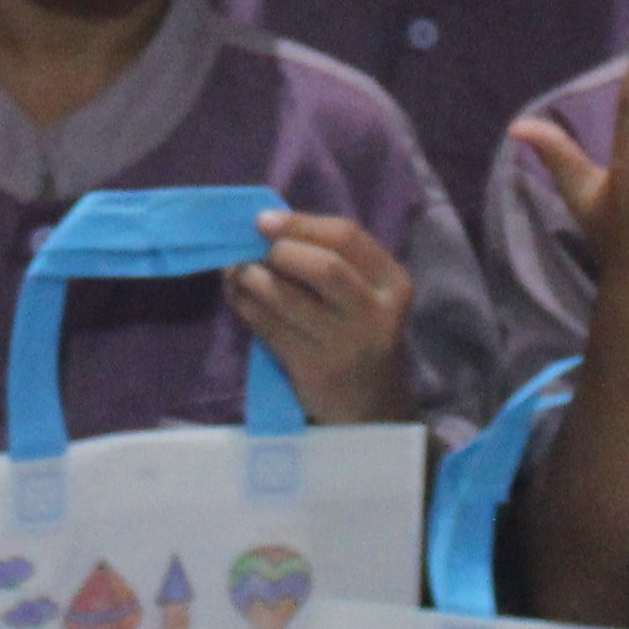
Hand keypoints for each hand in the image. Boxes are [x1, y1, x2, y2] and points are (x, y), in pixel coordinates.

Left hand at [232, 206, 421, 424]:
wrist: (373, 408)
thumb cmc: (359, 334)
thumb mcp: (364, 295)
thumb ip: (329, 259)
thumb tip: (264, 227)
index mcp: (392, 282)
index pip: (346, 237)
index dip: (300, 224)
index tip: (263, 221)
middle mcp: (376, 313)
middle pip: (324, 267)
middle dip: (280, 252)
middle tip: (253, 251)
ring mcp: (347, 345)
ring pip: (289, 299)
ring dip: (253, 278)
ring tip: (237, 271)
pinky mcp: (316, 370)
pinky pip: (270, 328)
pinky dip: (246, 306)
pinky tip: (237, 296)